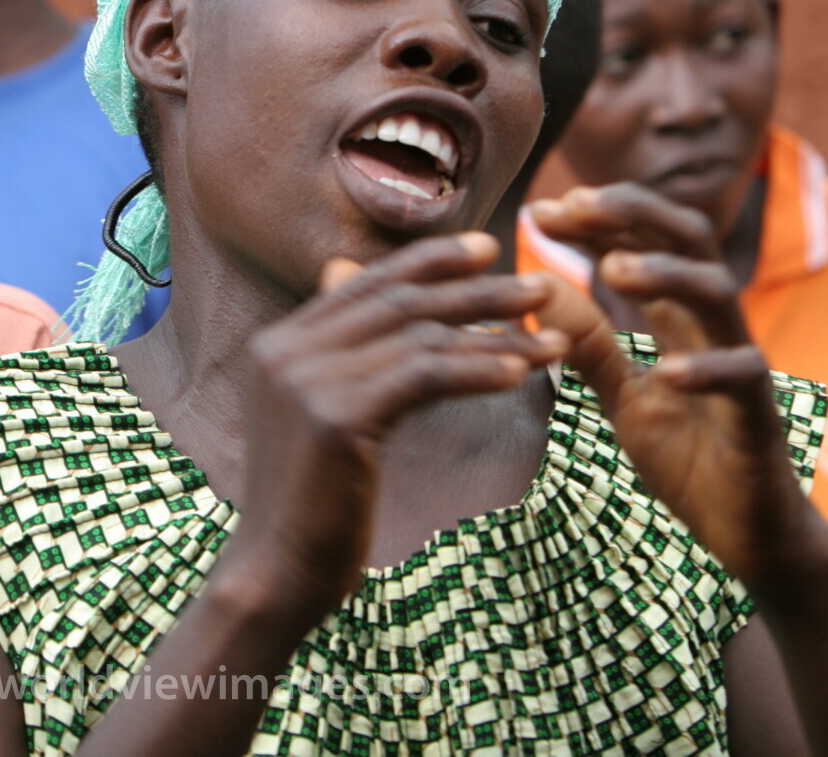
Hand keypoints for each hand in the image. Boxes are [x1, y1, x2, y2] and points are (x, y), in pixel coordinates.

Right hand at [222, 232, 566, 625]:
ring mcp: (304, 379)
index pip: (365, 284)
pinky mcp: (334, 415)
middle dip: (475, 288)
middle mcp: (284, 349)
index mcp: (278, 343)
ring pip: (417, 335)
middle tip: (538, 283)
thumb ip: (346, 360)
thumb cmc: (311, 507)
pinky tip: (521, 372)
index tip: (486, 249)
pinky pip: (423, 376)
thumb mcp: (326, 419)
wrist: (273, 577)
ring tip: (553, 336)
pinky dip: (478, 369)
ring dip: (494, 330)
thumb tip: (356, 293)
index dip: (429, 262)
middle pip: (397, 300)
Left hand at [530, 184, 827, 592]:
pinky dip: (707, 369)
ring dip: (667, 273)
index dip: (597, 218)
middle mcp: (712, 327)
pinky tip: (667, 373)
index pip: (644, 241)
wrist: (749, 534)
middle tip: (575, 205)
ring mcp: (741, 365)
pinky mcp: (760, 415)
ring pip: (718, 293)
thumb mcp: (622, 396)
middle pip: (690, 240)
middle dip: (634, 213)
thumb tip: (538, 284)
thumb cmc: (690, 458)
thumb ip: (587, 343)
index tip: (541, 209)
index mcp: (678, 319)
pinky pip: (744, 377)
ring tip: (614, 267)